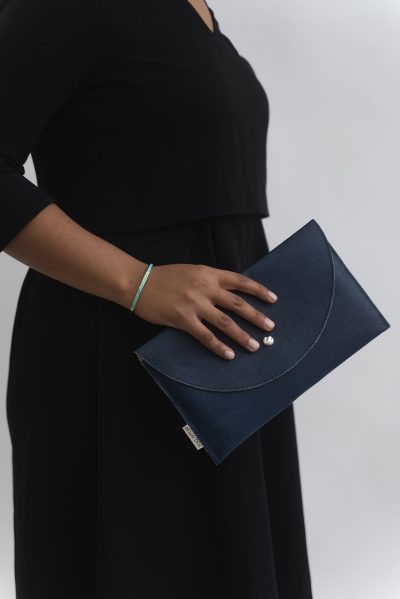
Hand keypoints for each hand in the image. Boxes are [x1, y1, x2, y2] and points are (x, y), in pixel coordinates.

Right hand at [133, 263, 277, 359]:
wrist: (138, 282)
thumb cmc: (165, 278)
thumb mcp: (192, 272)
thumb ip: (210, 281)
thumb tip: (231, 294)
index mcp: (208, 274)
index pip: (240, 281)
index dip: (258, 290)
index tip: (273, 299)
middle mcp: (205, 288)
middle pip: (237, 304)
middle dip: (256, 316)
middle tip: (270, 328)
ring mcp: (194, 304)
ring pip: (225, 322)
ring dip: (242, 335)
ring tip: (254, 346)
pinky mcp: (183, 319)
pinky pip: (205, 336)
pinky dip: (218, 346)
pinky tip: (229, 355)